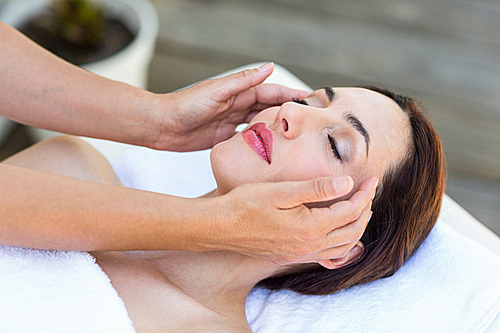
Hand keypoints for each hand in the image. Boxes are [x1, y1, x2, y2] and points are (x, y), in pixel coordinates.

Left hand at [152, 63, 309, 150]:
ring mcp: (233, 122)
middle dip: (288, 112)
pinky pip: (249, 139)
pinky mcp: (226, 138)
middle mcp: (238, 105)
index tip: (310, 99)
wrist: (162, 126)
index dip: (290, 94)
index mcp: (237, 91)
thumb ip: (243, 81)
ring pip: (261, 124)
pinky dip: (261, 141)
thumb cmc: (185, 105)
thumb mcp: (216, 91)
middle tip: (310, 121)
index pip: (270, 92)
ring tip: (297, 136)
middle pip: (269, 108)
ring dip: (277, 127)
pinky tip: (273, 148)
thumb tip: (269, 66)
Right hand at [204, 176, 377, 264]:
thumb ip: (316, 188)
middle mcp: (309, 246)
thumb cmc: (246, 204)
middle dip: (366, 209)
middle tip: (369, 191)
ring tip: (360, 208)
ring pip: (344, 246)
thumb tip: (347, 183)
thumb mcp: (281, 191)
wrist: (220, 227)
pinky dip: (342, 243)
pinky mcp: (291, 256)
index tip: (373, 178)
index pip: (350, 210)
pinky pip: (328, 255)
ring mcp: (301, 254)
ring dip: (357, 227)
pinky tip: (338, 232)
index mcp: (310, 227)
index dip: (365, 193)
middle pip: (353, 231)